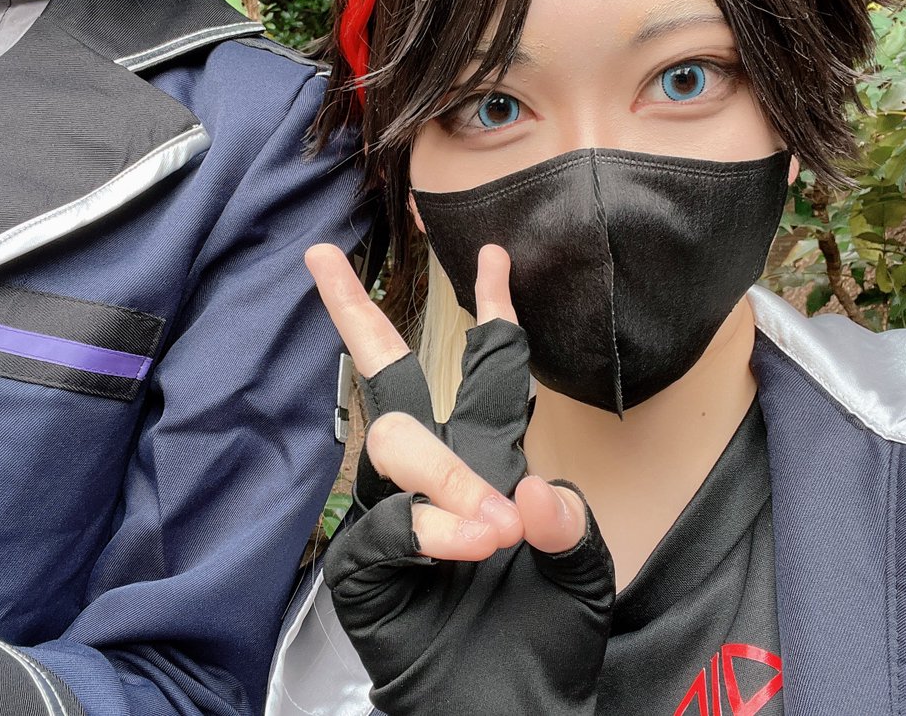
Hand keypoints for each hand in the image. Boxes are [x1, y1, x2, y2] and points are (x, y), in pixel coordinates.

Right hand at [305, 244, 614, 715]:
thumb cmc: (542, 646)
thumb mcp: (583, 577)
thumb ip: (569, 527)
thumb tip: (527, 491)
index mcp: (490, 463)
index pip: (486, 373)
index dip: (494, 314)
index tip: (497, 259)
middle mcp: (435, 478)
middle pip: (389, 378)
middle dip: (356, 314)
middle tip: (323, 259)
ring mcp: (394, 518)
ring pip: (394, 445)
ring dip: (448, 478)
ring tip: (496, 529)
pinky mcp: (365, 569)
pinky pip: (386, 525)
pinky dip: (430, 533)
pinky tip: (465, 549)